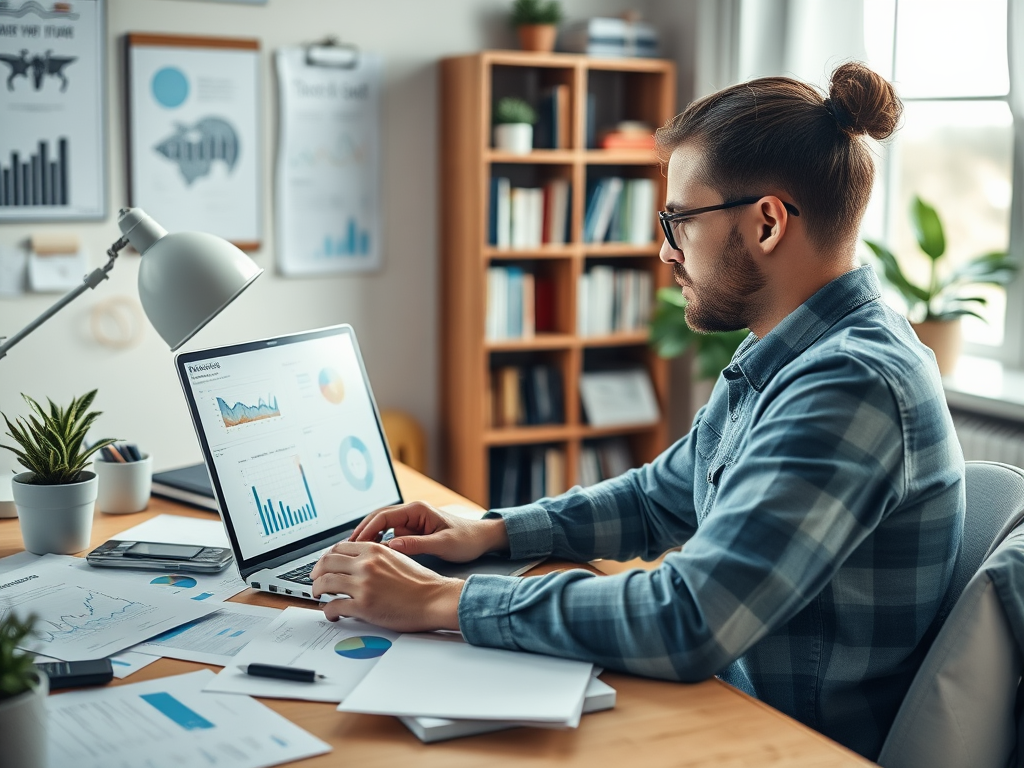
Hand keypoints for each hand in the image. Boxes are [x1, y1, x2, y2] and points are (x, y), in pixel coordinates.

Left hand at [311, 541, 462, 631]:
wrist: (434, 598)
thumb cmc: (421, 582)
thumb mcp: (396, 557)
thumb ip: (376, 557)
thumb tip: (357, 563)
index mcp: (374, 550)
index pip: (338, 548)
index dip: (326, 557)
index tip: (324, 565)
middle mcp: (365, 564)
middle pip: (326, 562)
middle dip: (316, 573)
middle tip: (315, 581)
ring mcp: (363, 585)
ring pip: (325, 583)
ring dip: (317, 590)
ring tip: (319, 596)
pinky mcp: (363, 606)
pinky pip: (334, 606)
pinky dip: (328, 611)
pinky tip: (332, 613)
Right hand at [350, 501, 508, 562]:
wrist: (481, 539)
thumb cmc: (466, 539)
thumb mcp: (443, 544)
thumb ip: (416, 544)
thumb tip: (390, 546)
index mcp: (417, 510)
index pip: (384, 515)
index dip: (366, 529)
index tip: (354, 544)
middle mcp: (411, 513)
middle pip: (377, 519)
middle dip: (361, 534)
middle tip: (345, 550)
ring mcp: (410, 522)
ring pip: (381, 528)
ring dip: (367, 540)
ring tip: (352, 556)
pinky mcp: (411, 532)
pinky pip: (389, 536)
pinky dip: (378, 545)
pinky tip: (370, 558)